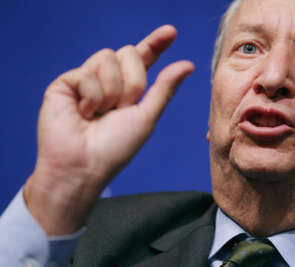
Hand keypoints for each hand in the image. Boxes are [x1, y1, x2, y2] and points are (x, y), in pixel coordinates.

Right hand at [24, 25, 193, 234]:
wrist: (84, 166)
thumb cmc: (116, 148)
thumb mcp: (147, 117)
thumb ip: (164, 87)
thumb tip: (188, 64)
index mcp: (129, 89)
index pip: (143, 58)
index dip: (156, 43)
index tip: (171, 32)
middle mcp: (109, 81)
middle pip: (128, 53)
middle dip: (132, 83)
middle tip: (121, 109)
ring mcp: (87, 80)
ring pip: (107, 57)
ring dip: (111, 92)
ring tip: (100, 114)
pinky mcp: (66, 83)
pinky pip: (86, 72)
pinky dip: (91, 97)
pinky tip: (83, 114)